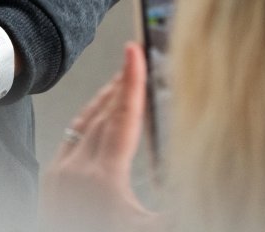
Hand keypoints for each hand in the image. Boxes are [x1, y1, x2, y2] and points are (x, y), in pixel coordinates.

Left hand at [41, 42, 158, 231]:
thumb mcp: (148, 229)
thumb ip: (177, 211)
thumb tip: (213, 196)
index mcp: (103, 177)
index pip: (123, 117)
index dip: (132, 81)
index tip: (135, 51)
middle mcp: (76, 168)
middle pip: (102, 114)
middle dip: (121, 86)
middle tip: (135, 61)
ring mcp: (60, 173)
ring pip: (82, 123)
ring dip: (103, 101)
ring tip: (120, 84)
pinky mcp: (51, 181)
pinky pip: (70, 138)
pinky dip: (86, 122)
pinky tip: (95, 120)